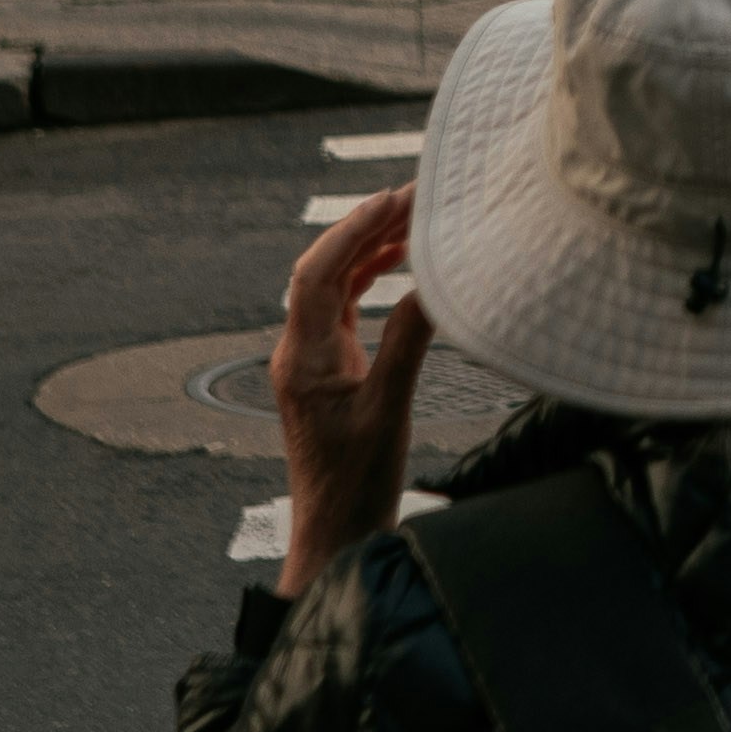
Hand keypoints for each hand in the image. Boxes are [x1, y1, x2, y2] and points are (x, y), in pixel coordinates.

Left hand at [267, 187, 430, 597]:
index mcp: (302, 358)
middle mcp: (298, 352)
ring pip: (333, 285)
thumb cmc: (356, 485)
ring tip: (413, 219)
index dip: (354, 229)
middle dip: (365, 227)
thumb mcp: (390, 411)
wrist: (335, 534)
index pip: (318, 274)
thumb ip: (408, 343)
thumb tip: (432, 285)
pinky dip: (369, 278)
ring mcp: (310, 360)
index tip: (393, 198)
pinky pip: (343, 308)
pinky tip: (399, 264)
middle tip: (414, 197)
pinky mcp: (327, 371)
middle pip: (323, 270)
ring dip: (368, 249)